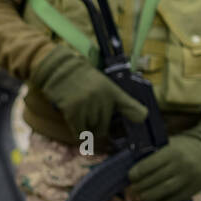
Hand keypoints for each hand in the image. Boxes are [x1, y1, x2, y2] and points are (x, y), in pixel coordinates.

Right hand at [30, 44, 147, 145]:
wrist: (58, 69)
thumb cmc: (81, 79)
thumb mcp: (102, 84)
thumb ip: (117, 101)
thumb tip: (140, 118)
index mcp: (111, 91)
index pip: (130, 106)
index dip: (138, 114)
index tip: (141, 119)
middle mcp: (102, 98)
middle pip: (103, 127)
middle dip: (96, 126)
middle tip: (88, 117)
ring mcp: (87, 104)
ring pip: (90, 129)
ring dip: (84, 126)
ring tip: (78, 112)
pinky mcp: (73, 109)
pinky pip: (79, 131)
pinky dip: (77, 131)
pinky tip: (73, 121)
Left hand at [127, 118, 200, 200]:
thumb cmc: (183, 147)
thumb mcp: (169, 144)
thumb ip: (155, 155)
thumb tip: (135, 171)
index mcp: (172, 152)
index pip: (149, 165)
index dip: (136, 173)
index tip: (130, 177)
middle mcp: (182, 165)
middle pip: (155, 180)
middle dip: (141, 186)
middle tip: (133, 188)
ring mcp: (189, 178)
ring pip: (165, 191)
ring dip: (149, 196)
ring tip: (141, 196)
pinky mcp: (194, 189)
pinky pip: (175, 200)